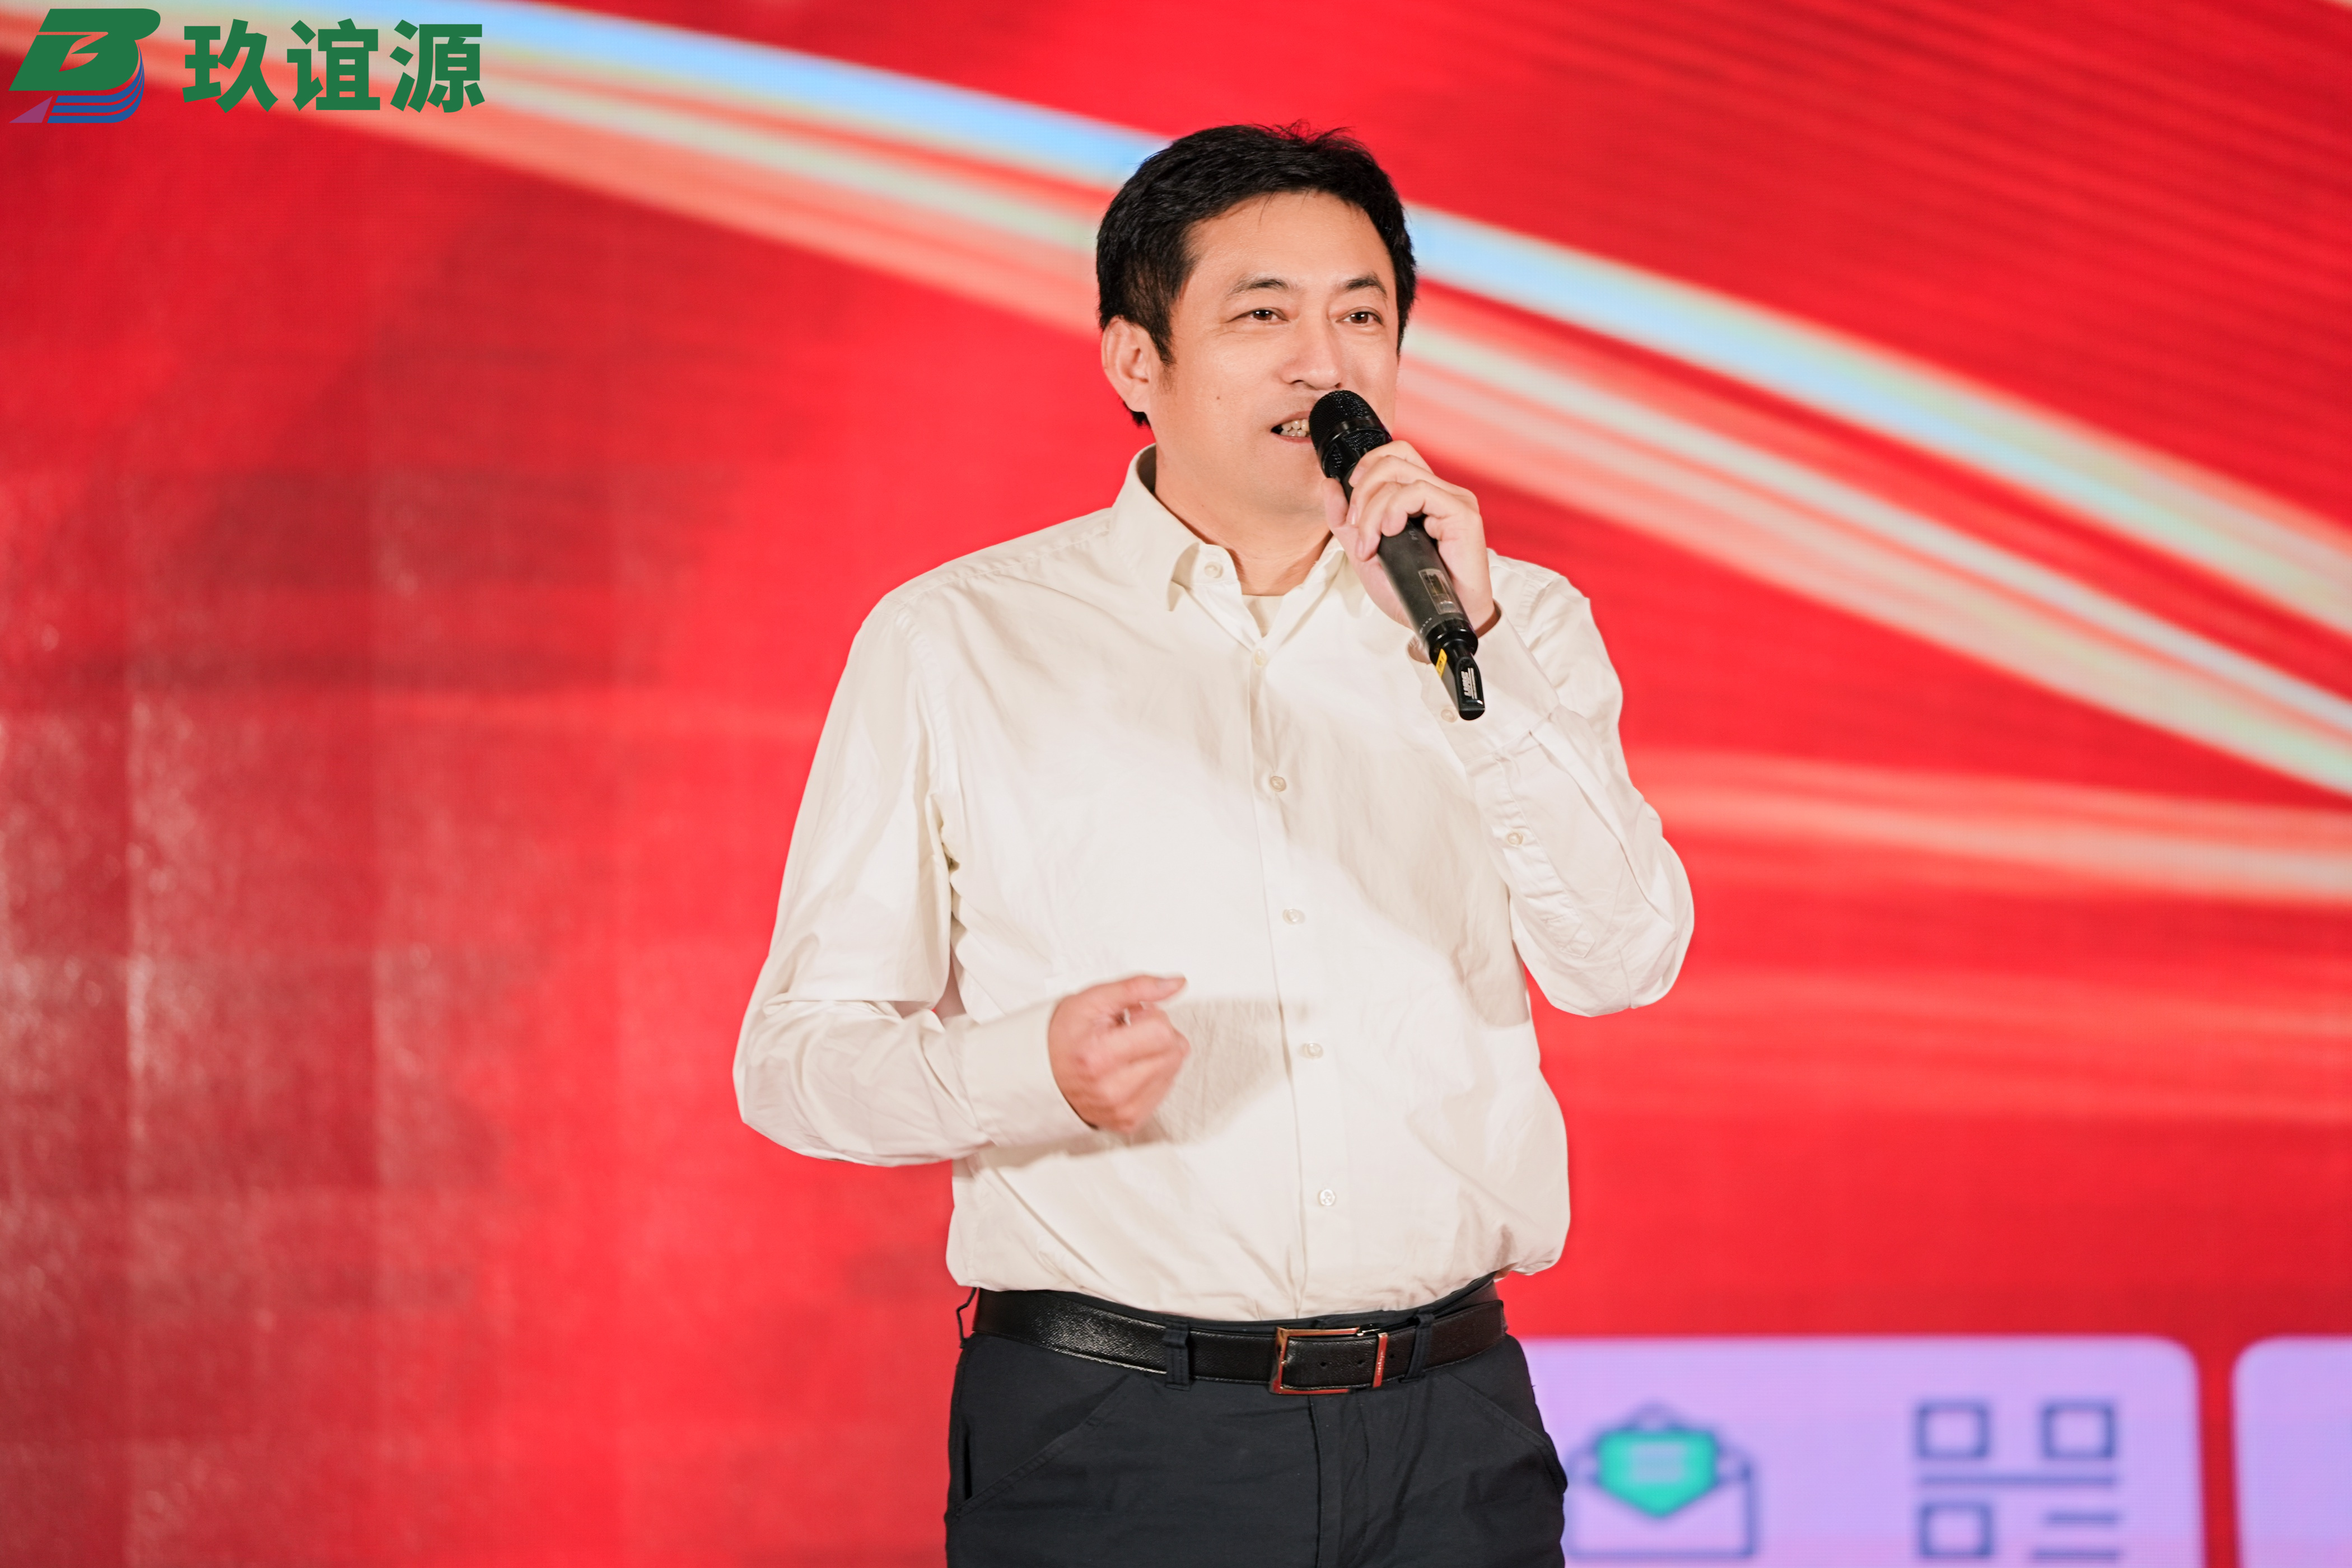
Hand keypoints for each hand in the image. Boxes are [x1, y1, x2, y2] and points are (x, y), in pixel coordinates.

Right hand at [1048, 975, 1190, 1133]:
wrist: (1043, 1073)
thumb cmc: (1064, 1036)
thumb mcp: (1093, 999)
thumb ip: (1137, 987)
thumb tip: (1177, 983)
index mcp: (1099, 1057)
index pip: (1162, 1031)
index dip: (1151, 1015)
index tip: (1132, 1015)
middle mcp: (1111, 1090)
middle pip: (1173, 1051)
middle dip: (1158, 1033)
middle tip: (1128, 1032)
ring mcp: (1122, 1110)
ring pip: (1174, 1069)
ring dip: (1157, 1054)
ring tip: (1126, 1050)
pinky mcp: (1130, 1121)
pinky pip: (1165, 1089)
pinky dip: (1153, 1074)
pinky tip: (1129, 1068)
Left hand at [1322, 440, 1494, 631]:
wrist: (1437, 620)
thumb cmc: (1411, 590)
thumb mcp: (1367, 554)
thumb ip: (1347, 523)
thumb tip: (1329, 485)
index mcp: (1420, 497)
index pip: (1394, 454)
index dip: (1366, 468)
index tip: (1351, 507)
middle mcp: (1438, 492)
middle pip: (1392, 459)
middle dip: (1362, 492)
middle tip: (1357, 529)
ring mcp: (1452, 499)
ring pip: (1400, 474)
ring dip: (1373, 509)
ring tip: (1372, 542)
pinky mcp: (1462, 512)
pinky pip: (1419, 490)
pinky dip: (1395, 508)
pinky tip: (1391, 532)